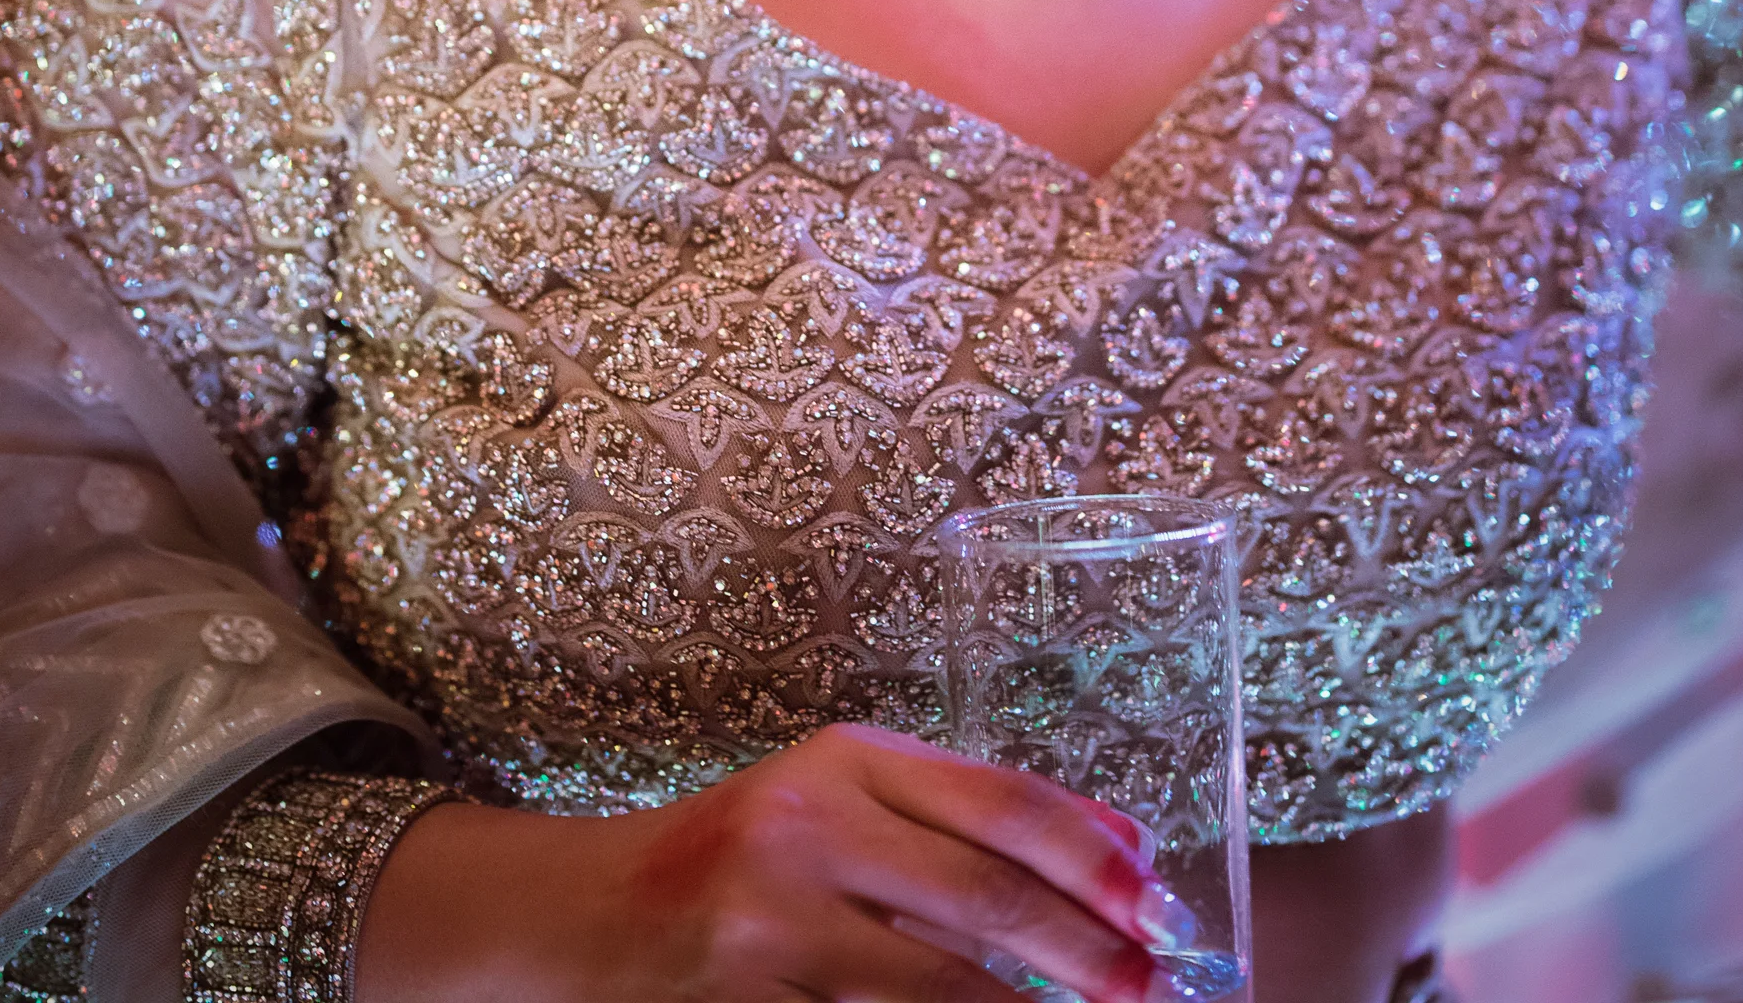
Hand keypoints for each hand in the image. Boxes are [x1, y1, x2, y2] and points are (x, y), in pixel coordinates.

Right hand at [356, 723, 1190, 1002]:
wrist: (585, 917)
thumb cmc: (738, 855)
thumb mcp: (836, 803)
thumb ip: (951, 820)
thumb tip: (1112, 849)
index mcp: (841, 762)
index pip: (995, 801)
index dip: (1088, 853)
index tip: (1158, 894)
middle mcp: (807, 831)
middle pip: (982, 898)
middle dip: (1085, 949)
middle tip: (1152, 981)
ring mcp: (771, 929)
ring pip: (939, 988)